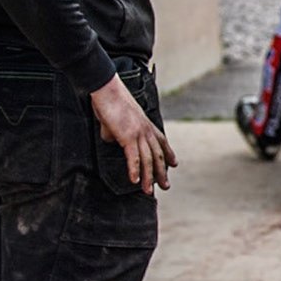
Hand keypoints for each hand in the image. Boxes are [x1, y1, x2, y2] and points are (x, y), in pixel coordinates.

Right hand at [91, 74, 176, 193]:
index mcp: (146, 124)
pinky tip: (135, 181)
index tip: (174, 164)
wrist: (106, 89)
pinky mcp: (128, 136)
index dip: (169, 154)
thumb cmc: (108, 100)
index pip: (162, 142)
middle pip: (158, 155)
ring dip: (148, 177)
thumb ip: (115, 131)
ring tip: (147, 191)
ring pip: (148, 160)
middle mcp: (146, 130)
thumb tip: (111, 139)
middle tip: (165, 186)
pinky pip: (134, 158)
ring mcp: (139, 133)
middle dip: (161, 172)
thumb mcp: (115, 119)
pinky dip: (135, 170)